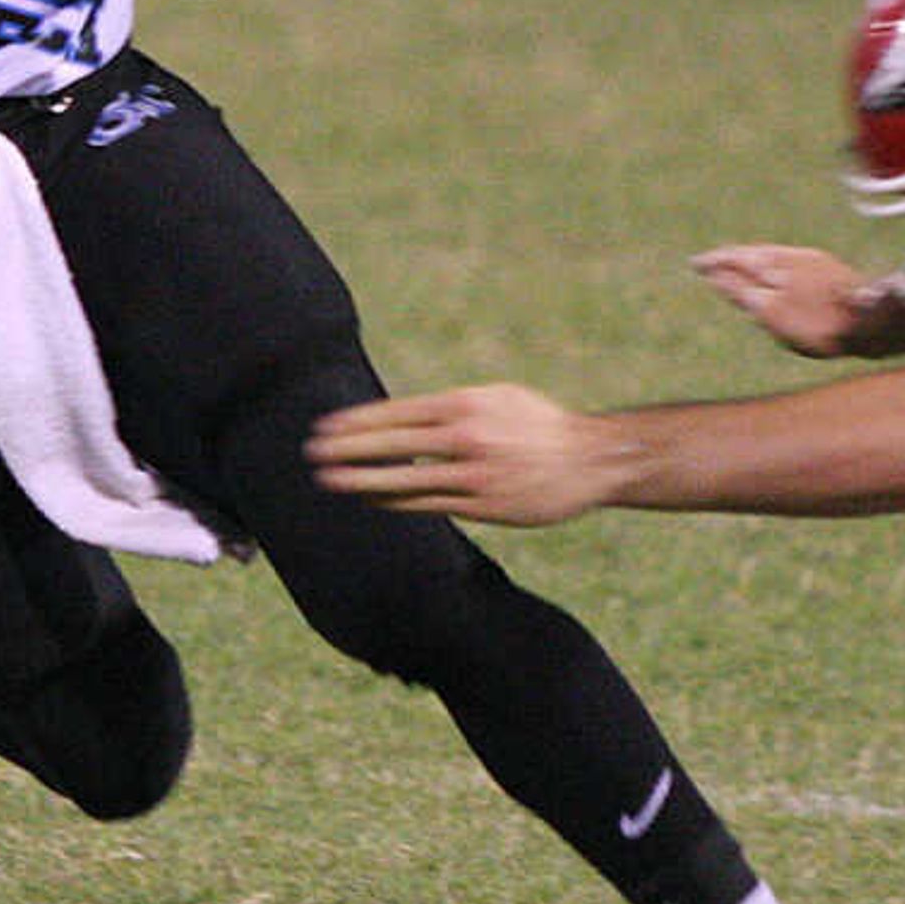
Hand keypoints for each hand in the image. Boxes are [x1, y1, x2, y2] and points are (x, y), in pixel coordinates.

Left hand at [306, 384, 625, 526]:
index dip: (358, 421)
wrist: (591, 459)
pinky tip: (372, 499)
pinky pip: (429, 503)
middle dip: (349, 449)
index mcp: (467, 404)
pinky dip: (396, 500)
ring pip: (406, 479)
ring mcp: (475, 474)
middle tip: (313, 452)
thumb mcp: (498, 397)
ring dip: (363, 479)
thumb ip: (453, 406)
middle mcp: (467, 437)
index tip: (326, 427)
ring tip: (330, 481)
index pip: (399, 412)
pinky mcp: (484, 505)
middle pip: (395, 444)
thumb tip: (404, 415)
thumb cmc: (538, 424)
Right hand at [693, 244, 888, 357]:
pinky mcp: (830, 270)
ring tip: (739, 264)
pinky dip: (774, 265)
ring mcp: (812, 263)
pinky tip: (778, 273)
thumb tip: (719, 275)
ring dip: (752, 259)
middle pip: (753, 255)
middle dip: (730, 258)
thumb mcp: (772, 312)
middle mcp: (791, 259)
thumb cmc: (819, 323)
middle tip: (710, 261)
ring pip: (773, 257)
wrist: (873, 321)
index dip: (715, 264)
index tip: (696, 264)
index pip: (735, 261)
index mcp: (773, 266)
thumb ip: (743, 291)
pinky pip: (791, 261)